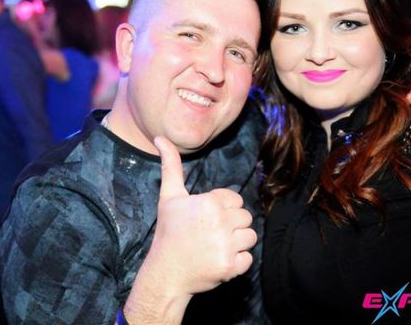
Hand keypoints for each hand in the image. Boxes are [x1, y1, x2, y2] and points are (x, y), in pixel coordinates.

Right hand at [123, 137, 256, 323]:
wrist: (165, 273)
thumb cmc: (168, 233)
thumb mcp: (170, 197)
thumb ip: (171, 166)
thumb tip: (160, 138)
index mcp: (209, 203)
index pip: (235, 200)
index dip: (223, 209)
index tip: (206, 219)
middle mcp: (220, 222)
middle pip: (245, 218)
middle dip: (231, 225)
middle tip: (210, 234)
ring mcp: (226, 246)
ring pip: (250, 237)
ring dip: (236, 243)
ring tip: (216, 246)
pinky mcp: (230, 267)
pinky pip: (248, 259)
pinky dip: (236, 262)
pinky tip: (218, 260)